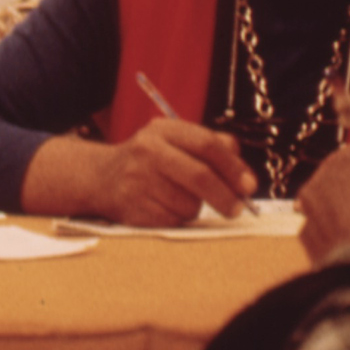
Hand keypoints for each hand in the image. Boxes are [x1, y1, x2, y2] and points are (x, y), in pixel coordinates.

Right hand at [93, 118, 257, 226]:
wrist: (101, 176)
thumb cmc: (149, 159)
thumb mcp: (174, 140)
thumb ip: (209, 146)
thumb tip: (243, 171)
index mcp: (163, 130)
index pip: (206, 144)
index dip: (232, 166)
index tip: (249, 185)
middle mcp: (148, 151)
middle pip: (199, 176)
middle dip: (225, 196)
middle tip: (238, 208)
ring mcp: (138, 179)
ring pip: (188, 203)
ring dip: (196, 207)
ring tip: (179, 197)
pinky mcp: (133, 207)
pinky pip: (172, 220)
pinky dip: (177, 217)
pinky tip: (163, 206)